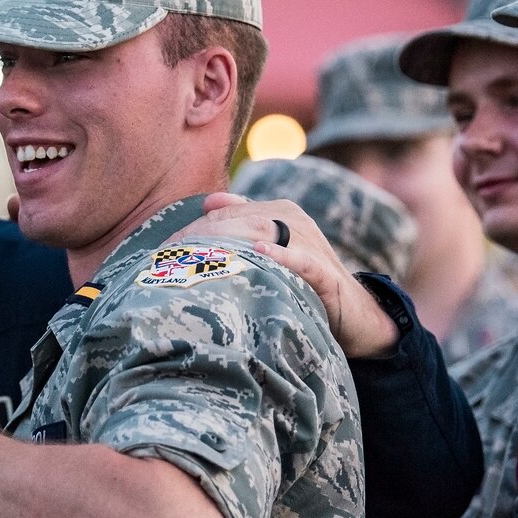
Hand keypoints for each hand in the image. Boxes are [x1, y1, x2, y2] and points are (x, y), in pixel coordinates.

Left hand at [178, 193, 398, 358]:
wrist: (356, 315)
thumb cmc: (304, 283)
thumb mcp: (273, 252)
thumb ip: (244, 225)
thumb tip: (210, 202)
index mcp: (277, 212)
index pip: (226, 213)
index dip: (193, 231)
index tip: (162, 251)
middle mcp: (294, 220)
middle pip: (240, 220)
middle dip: (203, 237)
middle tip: (170, 257)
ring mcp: (311, 244)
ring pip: (266, 233)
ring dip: (232, 242)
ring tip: (199, 253)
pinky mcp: (326, 272)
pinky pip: (302, 261)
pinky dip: (282, 256)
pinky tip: (260, 253)